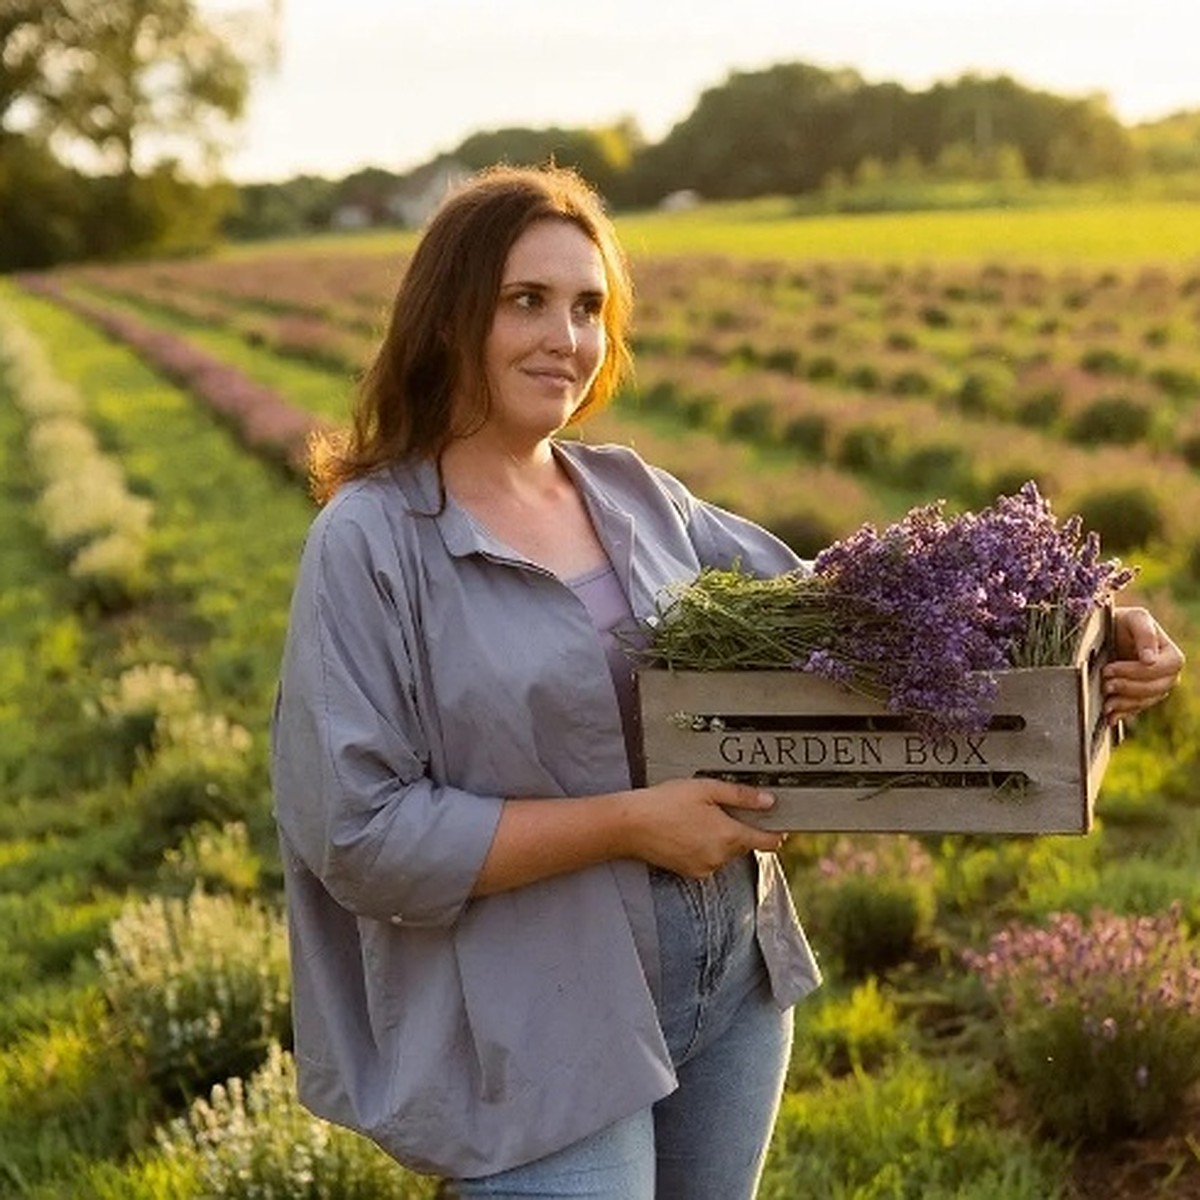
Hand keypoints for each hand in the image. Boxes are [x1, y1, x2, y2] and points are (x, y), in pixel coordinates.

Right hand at [624, 778, 785, 876]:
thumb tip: (770, 801)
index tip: (773, 819)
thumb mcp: (706, 789)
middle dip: (738, 827)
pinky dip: (704, 847)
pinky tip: (686, 831)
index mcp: (730, 836)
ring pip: (726, 852)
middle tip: (719, 807)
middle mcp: (721, 857)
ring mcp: (705, 867)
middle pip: (745, 844)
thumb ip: (741, 796)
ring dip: (720, 838)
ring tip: (696, 817)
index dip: (775, 830)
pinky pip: (708, 859)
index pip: (770, 842)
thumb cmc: (666, 802)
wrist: (630, 825)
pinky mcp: (690, 872)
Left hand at [1104, 606, 1184, 724]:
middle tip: (1105, 685)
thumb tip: (1150, 660)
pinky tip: (1109, 717)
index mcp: (1171, 655)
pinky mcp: (1140, 697)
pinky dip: (1122, 713)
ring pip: (1146, 701)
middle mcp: (1168, 674)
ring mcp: (1155, 688)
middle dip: (1129, 688)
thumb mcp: (1134, 618)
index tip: (1110, 669)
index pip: (1162, 669)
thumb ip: (1145, 634)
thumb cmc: (1123, 622)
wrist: (1107, 633)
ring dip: (1125, 704)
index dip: (1137, 672)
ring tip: (1105, 702)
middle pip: (1156, 688)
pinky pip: (1136, 709)